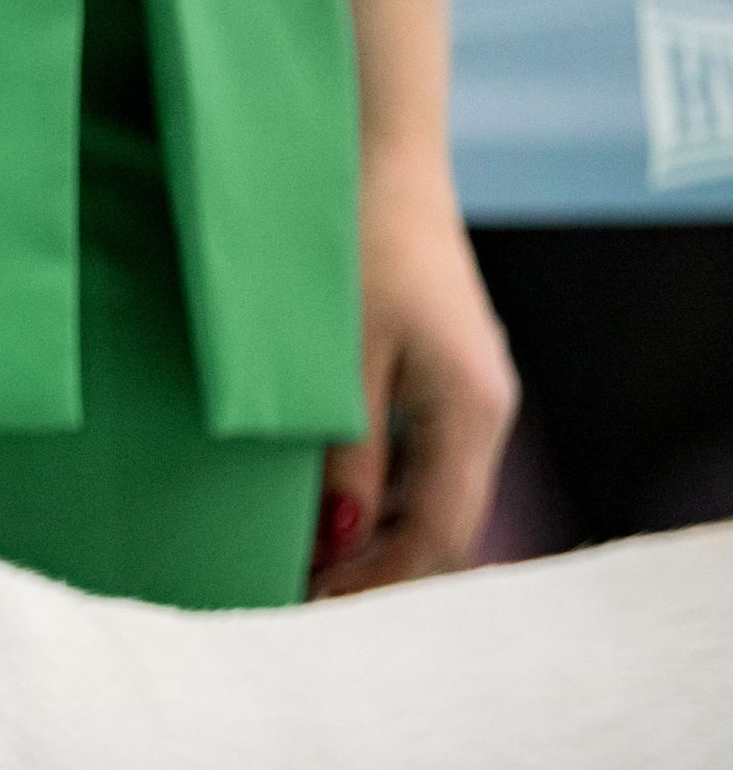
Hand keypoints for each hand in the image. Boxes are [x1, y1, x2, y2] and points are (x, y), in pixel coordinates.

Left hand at [312, 0, 518, 596]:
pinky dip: (364, 495)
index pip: (441, 542)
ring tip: (289, 573)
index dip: (379, 593)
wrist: (371, 148)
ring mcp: (458, 389)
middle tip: (290, 611)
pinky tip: (309, 511)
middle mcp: (479, 409)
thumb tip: (340, 538)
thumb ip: (343, 450)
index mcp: (471, 412)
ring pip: (423, 496)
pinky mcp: (429, 368)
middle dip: (372, 578)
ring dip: (366, 539)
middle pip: (437, 529)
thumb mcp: (337, 356)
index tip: (308, 620)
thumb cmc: (349, 241)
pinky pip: (407, 458)